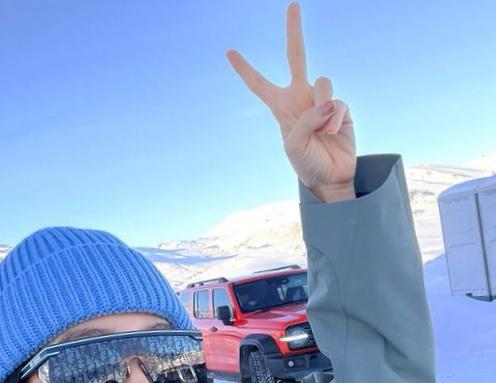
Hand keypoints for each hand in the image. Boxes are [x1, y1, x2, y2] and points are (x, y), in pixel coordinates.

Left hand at [226, 2, 356, 199]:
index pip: (259, 84)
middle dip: (294, 31)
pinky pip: (338, 102)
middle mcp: (300, 97)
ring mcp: (321, 99)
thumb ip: (306, 120)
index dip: (245, 69)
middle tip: (292, 5)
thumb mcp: (294, 145)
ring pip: (323, 82)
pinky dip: (334, 120)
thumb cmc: (306, 164)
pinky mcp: (340, 106)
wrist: (331, 178)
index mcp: (280, 106)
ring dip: (322, 109)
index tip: (229, 53)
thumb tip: (327, 102)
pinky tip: (333, 134)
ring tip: (322, 132)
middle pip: (297, 56)